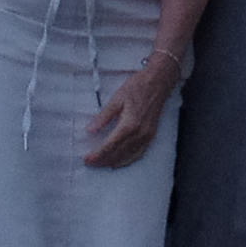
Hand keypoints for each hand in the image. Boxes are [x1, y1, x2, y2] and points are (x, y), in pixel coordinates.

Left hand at [82, 52, 180, 169]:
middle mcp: (139, 134)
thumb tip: (90, 129)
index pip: (110, 146)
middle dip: (103, 161)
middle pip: (118, 153)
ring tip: (102, 165)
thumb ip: (103, 116)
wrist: (158, 82)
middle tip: (90, 163)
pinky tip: (121, 162)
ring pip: (128, 156)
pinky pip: (139, 153)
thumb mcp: (117, 98)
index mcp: (129, 125)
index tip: (87, 158)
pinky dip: (128, 160)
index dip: (97, 154)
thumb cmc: (138, 86)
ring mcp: (146, 136)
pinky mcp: (151, 135)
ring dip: (114, 162)